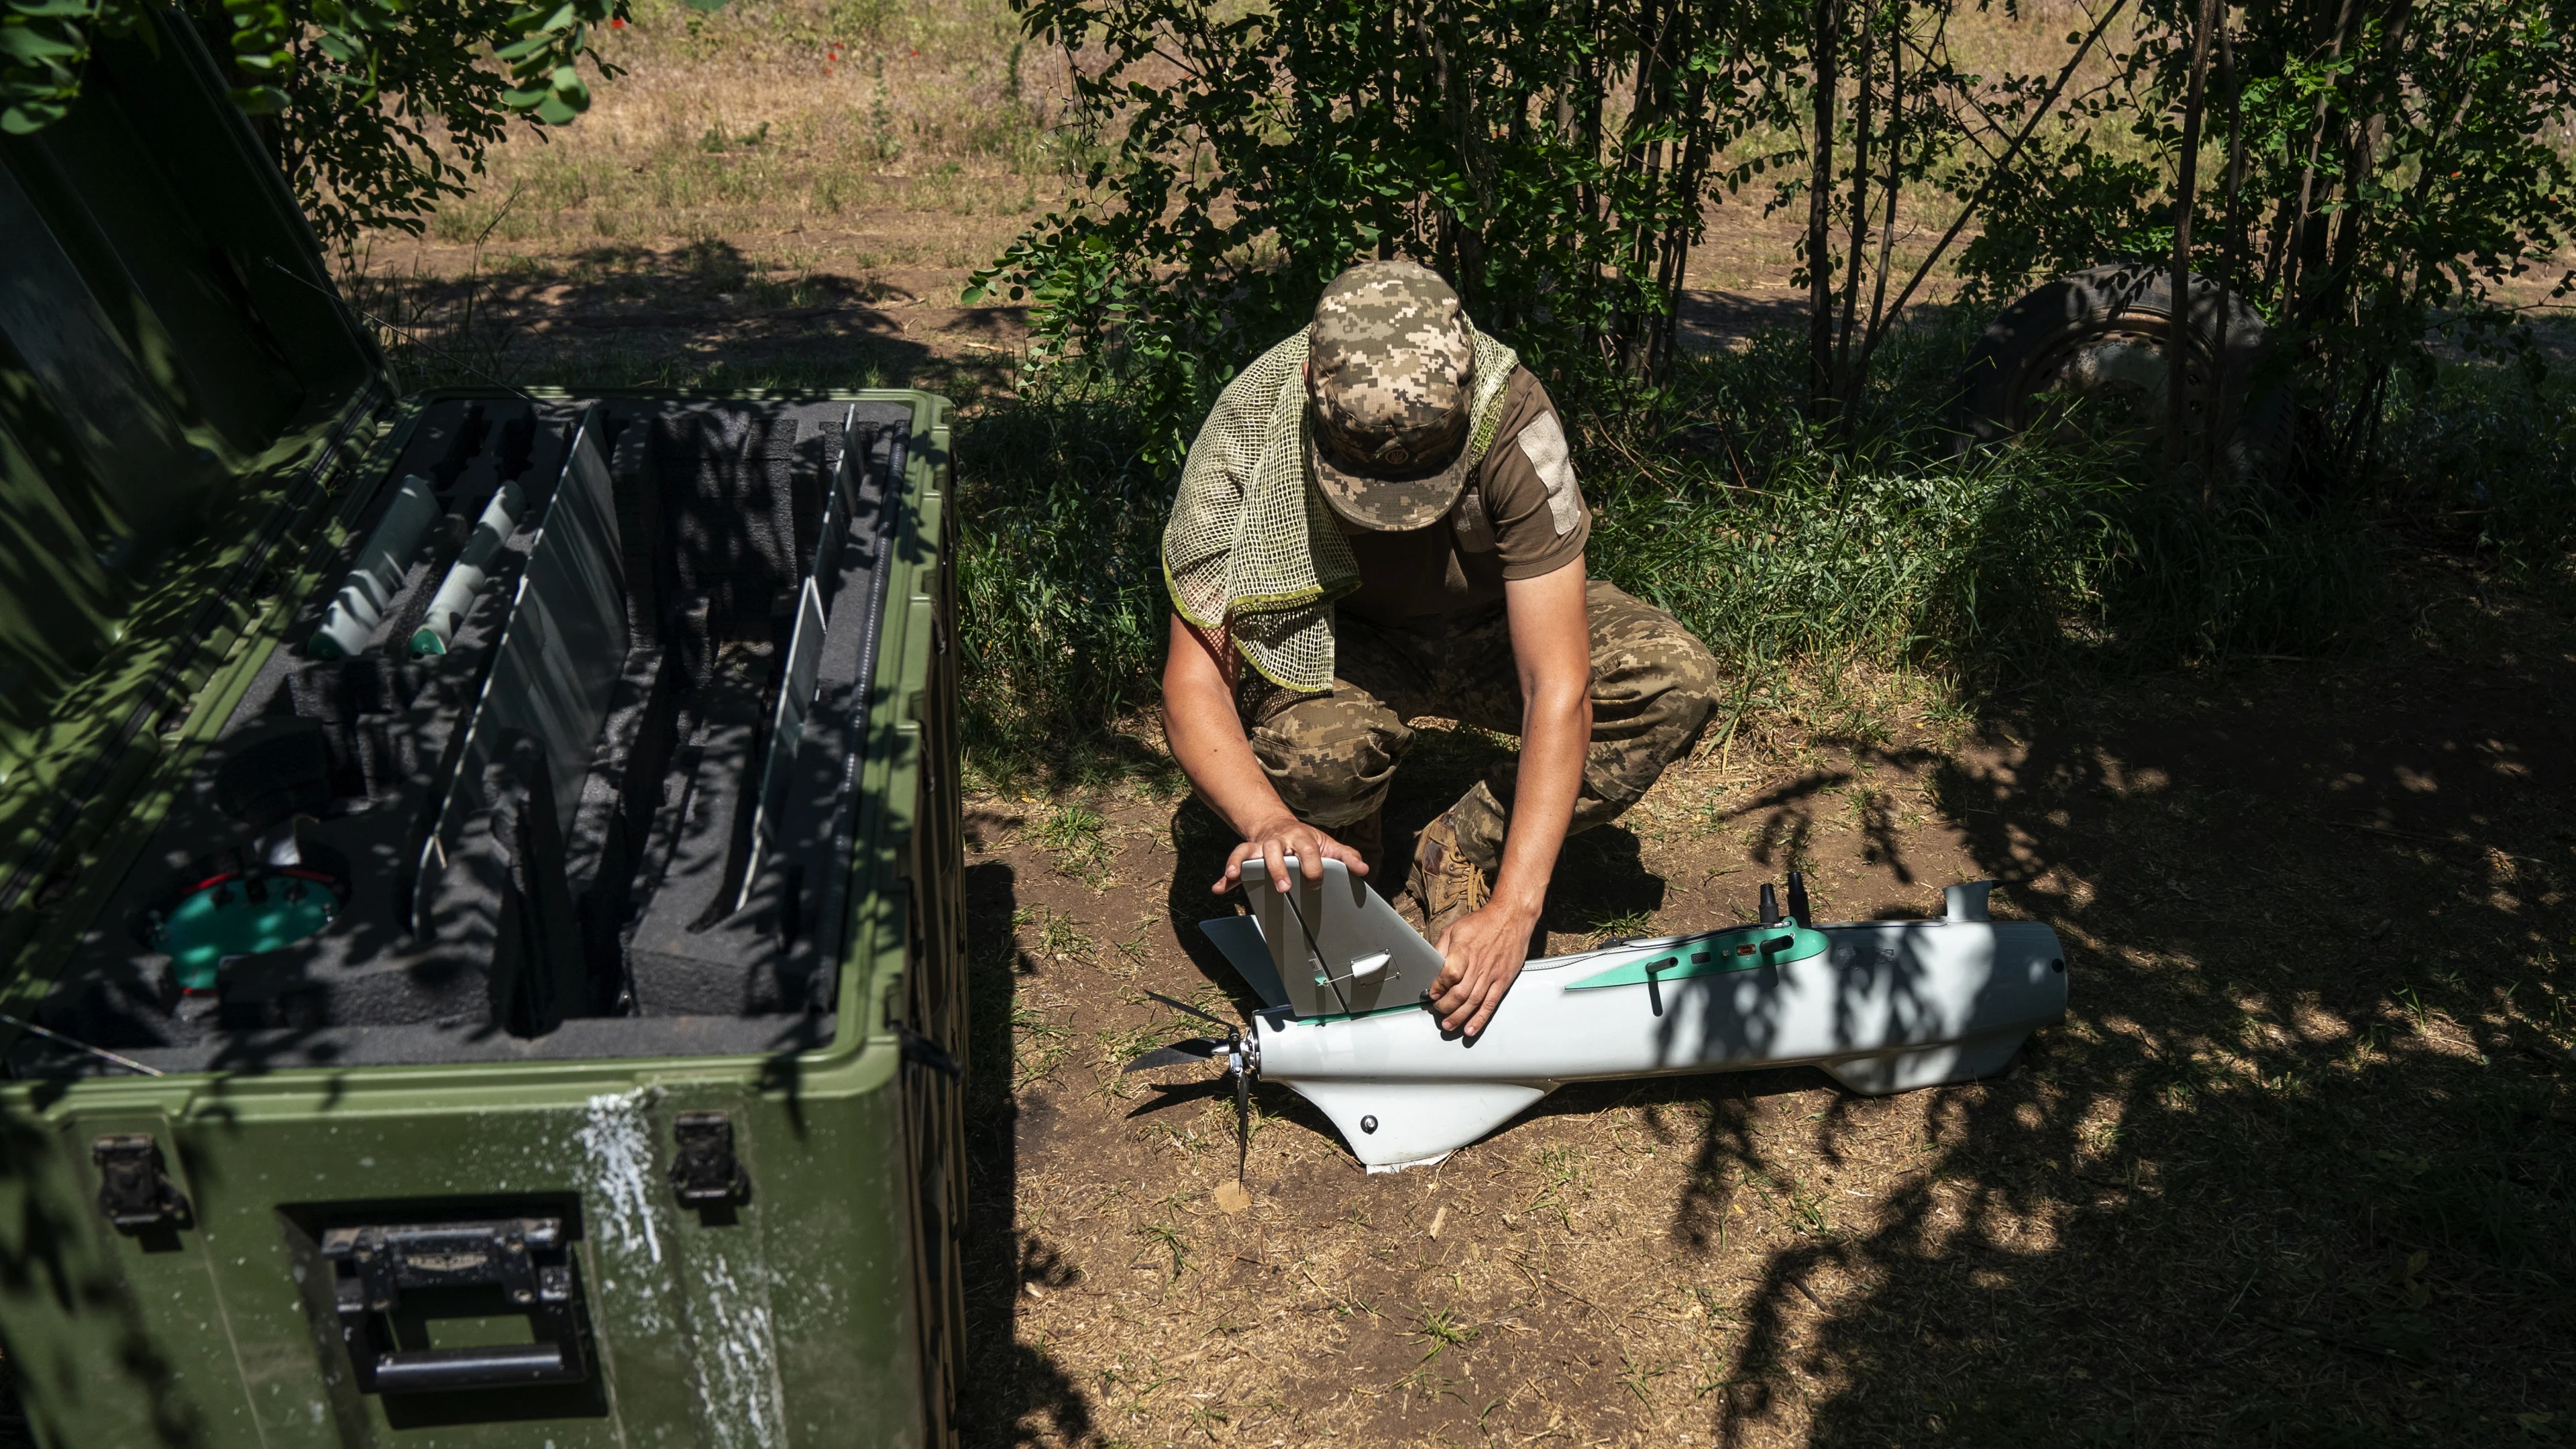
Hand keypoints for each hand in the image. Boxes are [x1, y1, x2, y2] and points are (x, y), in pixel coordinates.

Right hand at [1212, 813, 1369, 895]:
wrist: (1278, 825)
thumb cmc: (1306, 840)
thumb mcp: (1328, 844)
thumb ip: (1346, 856)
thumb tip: (1364, 869)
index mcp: (1300, 838)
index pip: (1308, 850)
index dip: (1312, 865)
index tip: (1316, 881)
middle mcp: (1278, 841)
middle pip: (1275, 850)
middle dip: (1278, 868)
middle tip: (1284, 887)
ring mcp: (1260, 847)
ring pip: (1248, 852)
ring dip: (1241, 864)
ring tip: (1234, 874)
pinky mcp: (1247, 855)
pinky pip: (1234, 863)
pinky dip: (1225, 876)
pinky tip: (1219, 889)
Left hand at [1426, 900, 1539, 1035]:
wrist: (1511, 918)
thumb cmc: (1483, 922)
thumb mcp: (1454, 928)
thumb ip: (1441, 948)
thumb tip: (1431, 965)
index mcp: (1463, 951)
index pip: (1448, 976)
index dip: (1437, 988)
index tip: (1432, 993)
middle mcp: (1478, 965)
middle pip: (1459, 994)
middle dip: (1445, 1007)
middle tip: (1438, 1011)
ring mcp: (1492, 975)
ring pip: (1473, 1002)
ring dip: (1459, 1017)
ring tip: (1449, 1025)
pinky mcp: (1503, 980)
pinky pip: (1490, 1003)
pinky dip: (1480, 1018)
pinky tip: (1471, 1028)